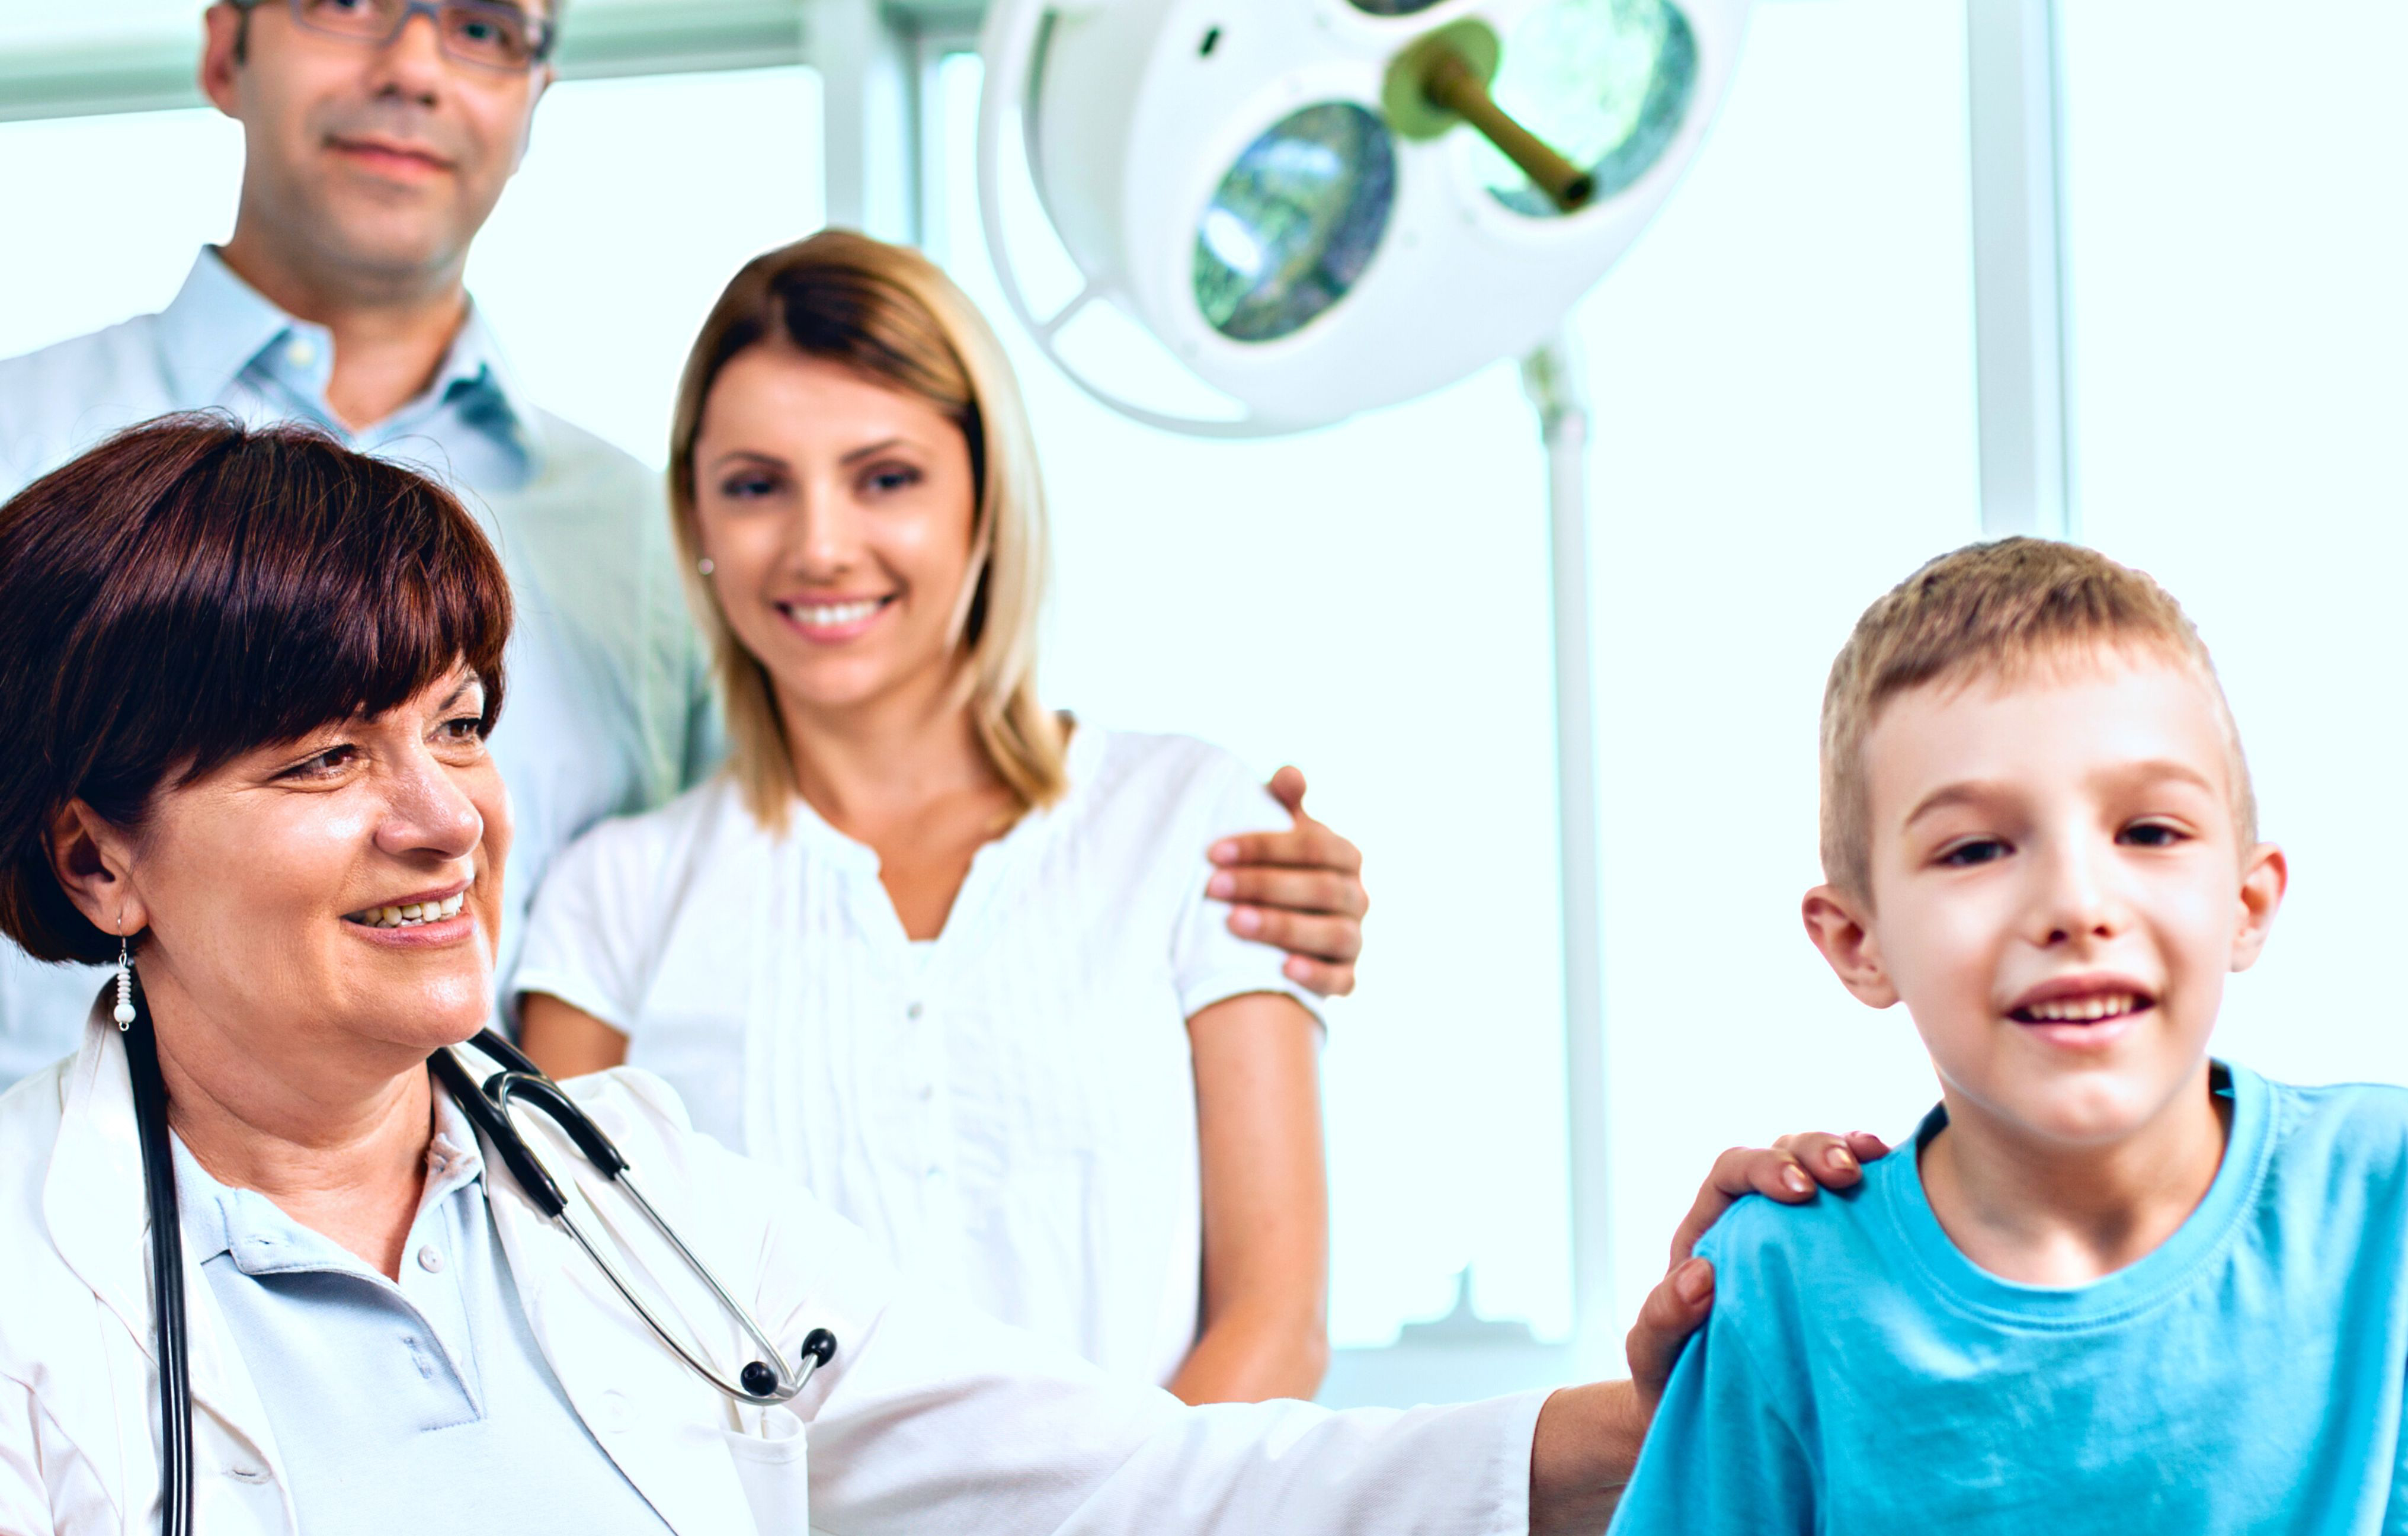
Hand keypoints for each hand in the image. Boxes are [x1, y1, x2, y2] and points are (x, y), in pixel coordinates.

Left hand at [1206, 766, 1366, 997]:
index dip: (1265, 846)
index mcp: (1345, 855)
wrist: (1279, 929)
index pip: (1314, 845)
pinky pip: (1342, 979)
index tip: (1214, 851)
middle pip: (1322, 888)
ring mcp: (1355, 938)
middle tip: (1211, 887)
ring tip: (1233, 923)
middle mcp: (1358, 895)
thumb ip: (1283, 802)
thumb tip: (1289, 774)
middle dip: (1264, 885)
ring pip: (1333, 933)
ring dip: (1283, 927)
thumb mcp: (1278, 833)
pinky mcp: (1346, 974)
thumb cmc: (1275, 868)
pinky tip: (1282, 968)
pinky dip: (1316, 974)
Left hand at [1529, 1131, 1896, 1530]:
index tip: (1800, 1191)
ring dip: (1850, 1153)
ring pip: (1823, 1169)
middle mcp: (1754, 1221)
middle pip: (1783, 1154)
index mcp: (1710, 1231)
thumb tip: (1701, 1273)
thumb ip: (1662, 1318)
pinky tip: (1903, 1182)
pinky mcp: (1838, 1260)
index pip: (1732, 1173)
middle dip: (1815, 1150)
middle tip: (1846, 1172)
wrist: (1708, 1418)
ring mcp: (1802, 1236)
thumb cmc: (1673, 1379)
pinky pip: (1859, 1210)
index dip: (1765, 1168)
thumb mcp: (1652, 1355)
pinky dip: (1881, 1188)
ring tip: (1879, 1155)